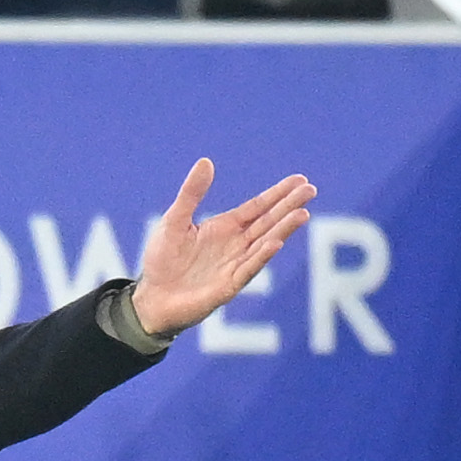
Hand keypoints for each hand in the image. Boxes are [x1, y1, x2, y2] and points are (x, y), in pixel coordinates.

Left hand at [127, 160, 316, 339]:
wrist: (150, 299)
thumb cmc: (161, 261)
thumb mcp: (174, 221)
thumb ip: (191, 194)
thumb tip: (206, 161)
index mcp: (225, 228)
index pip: (258, 207)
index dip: (278, 194)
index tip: (300, 180)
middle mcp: (235, 246)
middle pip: (268, 222)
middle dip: (289, 206)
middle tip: (310, 190)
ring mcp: (234, 266)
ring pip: (264, 244)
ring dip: (283, 229)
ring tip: (303, 214)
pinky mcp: (227, 287)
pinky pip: (247, 269)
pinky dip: (261, 257)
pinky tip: (275, 243)